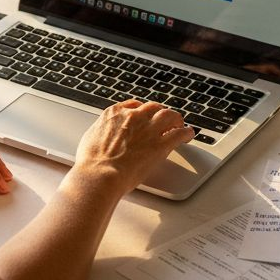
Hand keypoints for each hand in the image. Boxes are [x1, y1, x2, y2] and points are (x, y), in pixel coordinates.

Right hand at [73, 100, 193, 195]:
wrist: (99, 174)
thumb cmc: (91, 162)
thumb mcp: (91, 137)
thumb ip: (102, 131)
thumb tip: (103, 134)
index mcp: (115, 113)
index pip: (134, 105)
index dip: (143, 111)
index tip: (146, 115)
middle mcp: (134, 117)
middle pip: (154, 107)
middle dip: (160, 112)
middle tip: (165, 119)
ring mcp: (148, 129)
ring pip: (169, 115)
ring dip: (176, 119)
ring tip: (179, 125)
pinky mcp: (160, 145)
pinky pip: (180, 133)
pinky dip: (186, 133)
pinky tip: (188, 135)